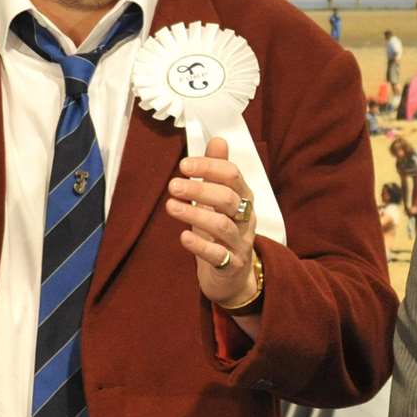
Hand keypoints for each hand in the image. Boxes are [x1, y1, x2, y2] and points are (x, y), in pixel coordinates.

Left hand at [167, 137, 258, 305]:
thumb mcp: (220, 200)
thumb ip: (218, 171)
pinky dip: (200, 246)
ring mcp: (241, 243)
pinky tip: (184, 237)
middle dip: (200, 189)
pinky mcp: (232, 265)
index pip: (232, 176)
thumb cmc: (223, 232)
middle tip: (173, 185)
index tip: (184, 165)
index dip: (209, 167)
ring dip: (195, 214)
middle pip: (228, 199)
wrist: (234, 276)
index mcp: (243, 198)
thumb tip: (218, 140)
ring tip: (171, 206)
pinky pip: (219, 255)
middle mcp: (245, 219)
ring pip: (223, 226)